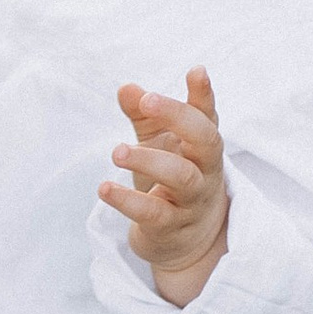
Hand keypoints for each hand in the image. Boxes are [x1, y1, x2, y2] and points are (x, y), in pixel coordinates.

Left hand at [100, 69, 227, 304]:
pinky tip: (104, 189)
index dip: (204, 94)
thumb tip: (125, 88)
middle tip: (148, 101)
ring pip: (181, 177)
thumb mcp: (157, 144)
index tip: (196, 71)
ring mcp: (192, 201)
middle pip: (206, 140)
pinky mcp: (171, 228)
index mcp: (202, 145)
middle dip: (178, 117)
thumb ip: (143, 116)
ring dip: (149, 160)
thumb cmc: (171, 180)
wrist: (188, 242)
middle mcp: (205, 170)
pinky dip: (127, 201)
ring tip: (117, 151)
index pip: (208, 116)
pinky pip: (154, 213)